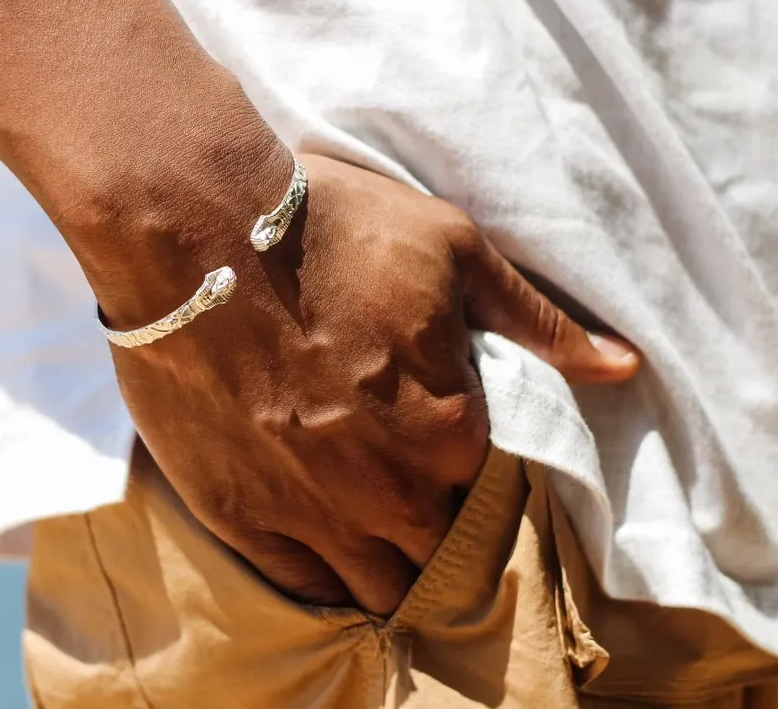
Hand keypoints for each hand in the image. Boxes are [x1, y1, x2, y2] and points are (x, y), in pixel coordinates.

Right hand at [99, 152, 638, 614]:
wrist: (192, 231)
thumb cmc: (328, 229)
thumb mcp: (451, 250)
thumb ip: (537, 322)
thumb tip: (622, 369)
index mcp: (448, 431)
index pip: (492, 495)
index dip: (474, 474)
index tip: (450, 448)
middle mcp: (385, 491)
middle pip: (437, 553)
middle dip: (436, 528)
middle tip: (407, 482)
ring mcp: (307, 511)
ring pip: (375, 585)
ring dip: (385, 563)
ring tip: (369, 521)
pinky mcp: (237, 515)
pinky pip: (299, 584)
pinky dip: (321, 573)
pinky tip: (324, 544)